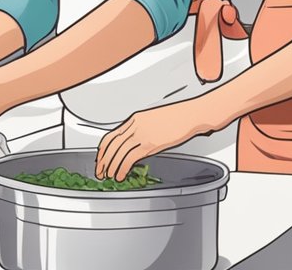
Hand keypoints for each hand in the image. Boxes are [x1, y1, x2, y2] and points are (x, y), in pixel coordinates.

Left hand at [95, 98, 224, 181]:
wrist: (191, 114)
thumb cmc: (178, 117)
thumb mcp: (154, 120)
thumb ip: (142, 130)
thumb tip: (135, 145)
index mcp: (135, 119)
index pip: (111, 135)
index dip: (103, 150)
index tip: (100, 159)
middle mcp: (135, 125)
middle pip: (111, 145)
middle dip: (103, 160)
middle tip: (100, 171)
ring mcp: (142, 134)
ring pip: (118, 153)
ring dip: (111, 167)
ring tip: (109, 176)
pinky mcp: (150, 143)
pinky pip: (130, 158)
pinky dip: (122, 168)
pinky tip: (120, 175)